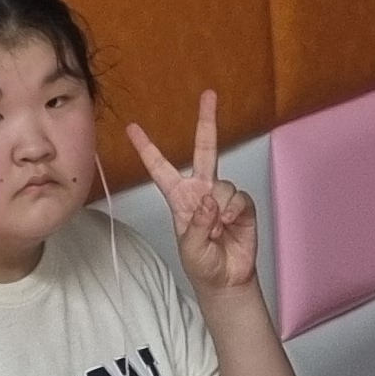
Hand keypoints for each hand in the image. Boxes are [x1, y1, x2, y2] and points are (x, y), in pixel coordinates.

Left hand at [126, 93, 257, 296]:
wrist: (227, 280)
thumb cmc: (203, 264)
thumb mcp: (189, 248)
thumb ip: (196, 224)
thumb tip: (210, 200)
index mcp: (179, 197)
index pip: (160, 168)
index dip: (147, 148)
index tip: (132, 128)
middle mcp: (202, 190)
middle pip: (204, 148)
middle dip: (207, 121)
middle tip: (209, 95)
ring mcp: (222, 195)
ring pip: (223, 184)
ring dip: (218, 209)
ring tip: (216, 230)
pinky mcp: (242, 205)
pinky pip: (238, 197)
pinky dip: (232, 210)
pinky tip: (228, 224)